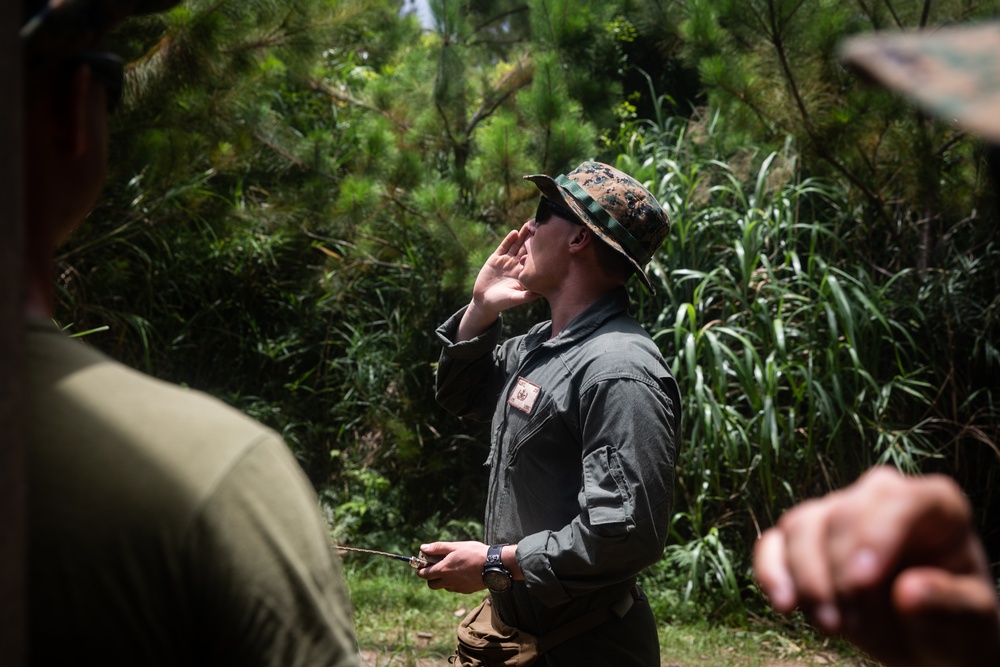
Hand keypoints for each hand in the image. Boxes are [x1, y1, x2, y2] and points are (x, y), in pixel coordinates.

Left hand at [415, 541, 489, 593]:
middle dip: (430, 578)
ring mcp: (457, 587)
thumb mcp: (455, 547)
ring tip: (451, 569)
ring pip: (444, 587)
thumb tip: (423, 548)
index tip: (421, 566)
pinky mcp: (465, 590)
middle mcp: (448, 581)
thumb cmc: (474, 553)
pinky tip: (461, 573)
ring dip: (443, 580)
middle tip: (436, 568)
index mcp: (443, 570)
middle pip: (431, 585)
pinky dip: (453, 582)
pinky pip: (454, 588)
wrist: (493, 566)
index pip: (424, 574)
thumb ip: (438, 548)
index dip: (420, 570)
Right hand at [457, 223, 540, 339]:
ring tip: (530, 224)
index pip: (534, 259)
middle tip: (542, 226)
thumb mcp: (515, 299)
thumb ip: (527, 296)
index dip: (541, 250)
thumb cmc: (501, 302)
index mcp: (523, 273)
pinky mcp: (495, 259)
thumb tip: (541, 293)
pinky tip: (514, 233)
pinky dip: (508, 240)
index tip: (550, 241)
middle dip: (533, 238)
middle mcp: (516, 265)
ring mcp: (506, 261)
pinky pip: (503, 247)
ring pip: (516, 245)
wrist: (483, 301)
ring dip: (523, 235)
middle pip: (527, 248)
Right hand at [754, 466, 999, 666]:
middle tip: (850, 626)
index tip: (863, 583)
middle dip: (838, 574)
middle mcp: (880, 498)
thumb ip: (949, 604)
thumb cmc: (957, 623)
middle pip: (842, 515)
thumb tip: (907, 591)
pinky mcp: (803, 540)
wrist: (927, 638)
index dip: (876, 536)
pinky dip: (770, 572)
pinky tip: (783, 606)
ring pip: (802, 526)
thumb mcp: (972, 622)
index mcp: (934, 505)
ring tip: (829, 627)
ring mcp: (836, 514)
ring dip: (806, 580)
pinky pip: (772, 543)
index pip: (900, 501)